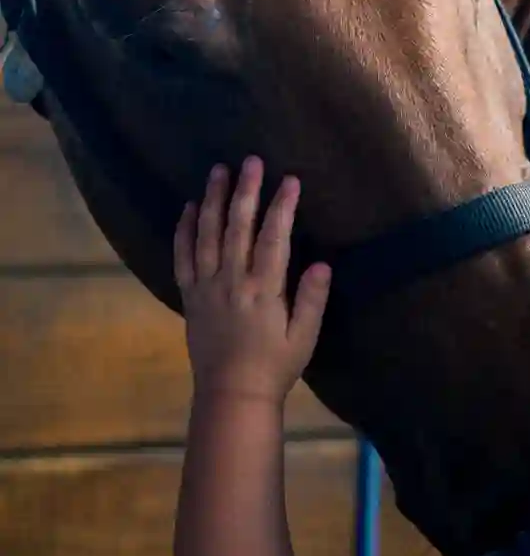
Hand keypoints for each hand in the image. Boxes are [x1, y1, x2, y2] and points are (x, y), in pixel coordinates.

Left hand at [175, 157, 330, 402]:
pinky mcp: (190, 295)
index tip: (290, 180)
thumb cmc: (275, 366)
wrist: (232, 394)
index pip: (274, 238)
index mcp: (264, 291)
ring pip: (208, 234)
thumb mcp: (305, 337)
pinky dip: (185, 230)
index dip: (282, 207)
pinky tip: (190, 207)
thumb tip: (322, 263)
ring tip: (218, 171)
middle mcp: (232, 282)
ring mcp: (206, 286)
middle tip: (251, 161)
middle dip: (246, 191)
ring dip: (214, 200)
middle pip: (238, 227)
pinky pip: (183, 256)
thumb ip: (312, 299)